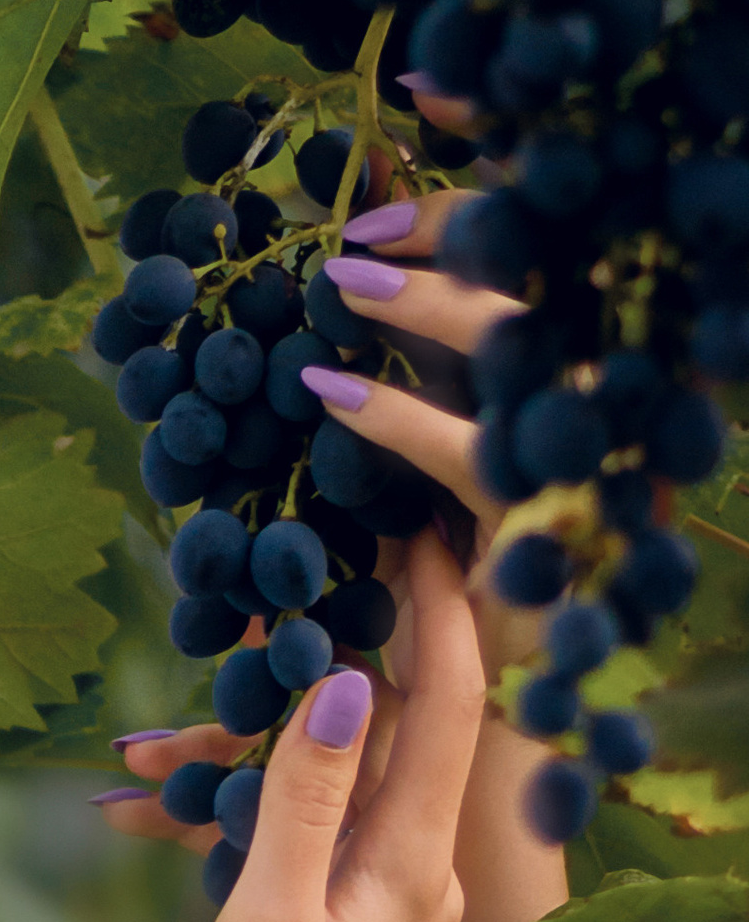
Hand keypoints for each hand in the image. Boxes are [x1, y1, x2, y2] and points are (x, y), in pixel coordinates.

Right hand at [152, 535, 483, 921]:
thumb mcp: (271, 921)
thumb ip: (307, 798)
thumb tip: (343, 681)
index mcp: (414, 863)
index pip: (448, 705)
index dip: (434, 609)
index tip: (411, 526)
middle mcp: (412, 868)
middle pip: (383, 727)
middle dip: (309, 664)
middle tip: (272, 586)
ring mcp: (375, 894)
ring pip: (320, 779)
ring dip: (233, 754)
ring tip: (135, 758)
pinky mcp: (333, 918)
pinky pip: (291, 833)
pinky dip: (224, 813)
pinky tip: (137, 814)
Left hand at [279, 176, 541, 685]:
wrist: (484, 734)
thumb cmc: (438, 608)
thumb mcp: (411, 493)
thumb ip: (394, 409)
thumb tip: (327, 308)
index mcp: (574, 389)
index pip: (544, 262)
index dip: (475, 211)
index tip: (386, 187)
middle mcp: (594, 417)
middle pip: (549, 277)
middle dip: (458, 230)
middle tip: (360, 230)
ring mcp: (578, 471)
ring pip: (522, 346)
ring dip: (426, 301)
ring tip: (342, 284)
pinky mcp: (541, 536)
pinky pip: (470, 455)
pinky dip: (395, 418)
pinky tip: (330, 396)